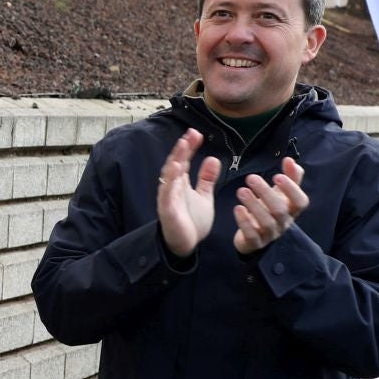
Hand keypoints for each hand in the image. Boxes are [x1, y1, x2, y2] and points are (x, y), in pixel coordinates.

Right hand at [158, 128, 220, 257]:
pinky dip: (169, 181)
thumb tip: (212, 159)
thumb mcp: (204, 196)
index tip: (196, 134)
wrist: (186, 244)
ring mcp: (168, 198)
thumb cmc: (192, 221)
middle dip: (182, 149)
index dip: (189, 147)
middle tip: (190, 134)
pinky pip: (166, 193)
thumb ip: (206, 179)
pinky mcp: (167, 210)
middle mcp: (173, 188)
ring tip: (182, 146)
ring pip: (169, 176)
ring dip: (175, 160)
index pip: (184, 161)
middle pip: (175, 164)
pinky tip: (174, 169)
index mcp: (181, 183)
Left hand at [233, 158, 308, 253]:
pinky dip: (244, 222)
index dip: (291, 190)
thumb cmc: (270, 209)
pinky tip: (237, 208)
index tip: (277, 176)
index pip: (300, 202)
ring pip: (266, 222)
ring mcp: (270, 234)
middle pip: (280, 210)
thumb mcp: (282, 193)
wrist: (256, 235)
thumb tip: (290, 160)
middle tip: (251, 178)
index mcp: (292, 210)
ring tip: (241, 191)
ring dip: (254, 205)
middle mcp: (284, 223)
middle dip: (266, 193)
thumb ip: (290, 177)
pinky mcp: (255, 242)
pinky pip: (252, 235)